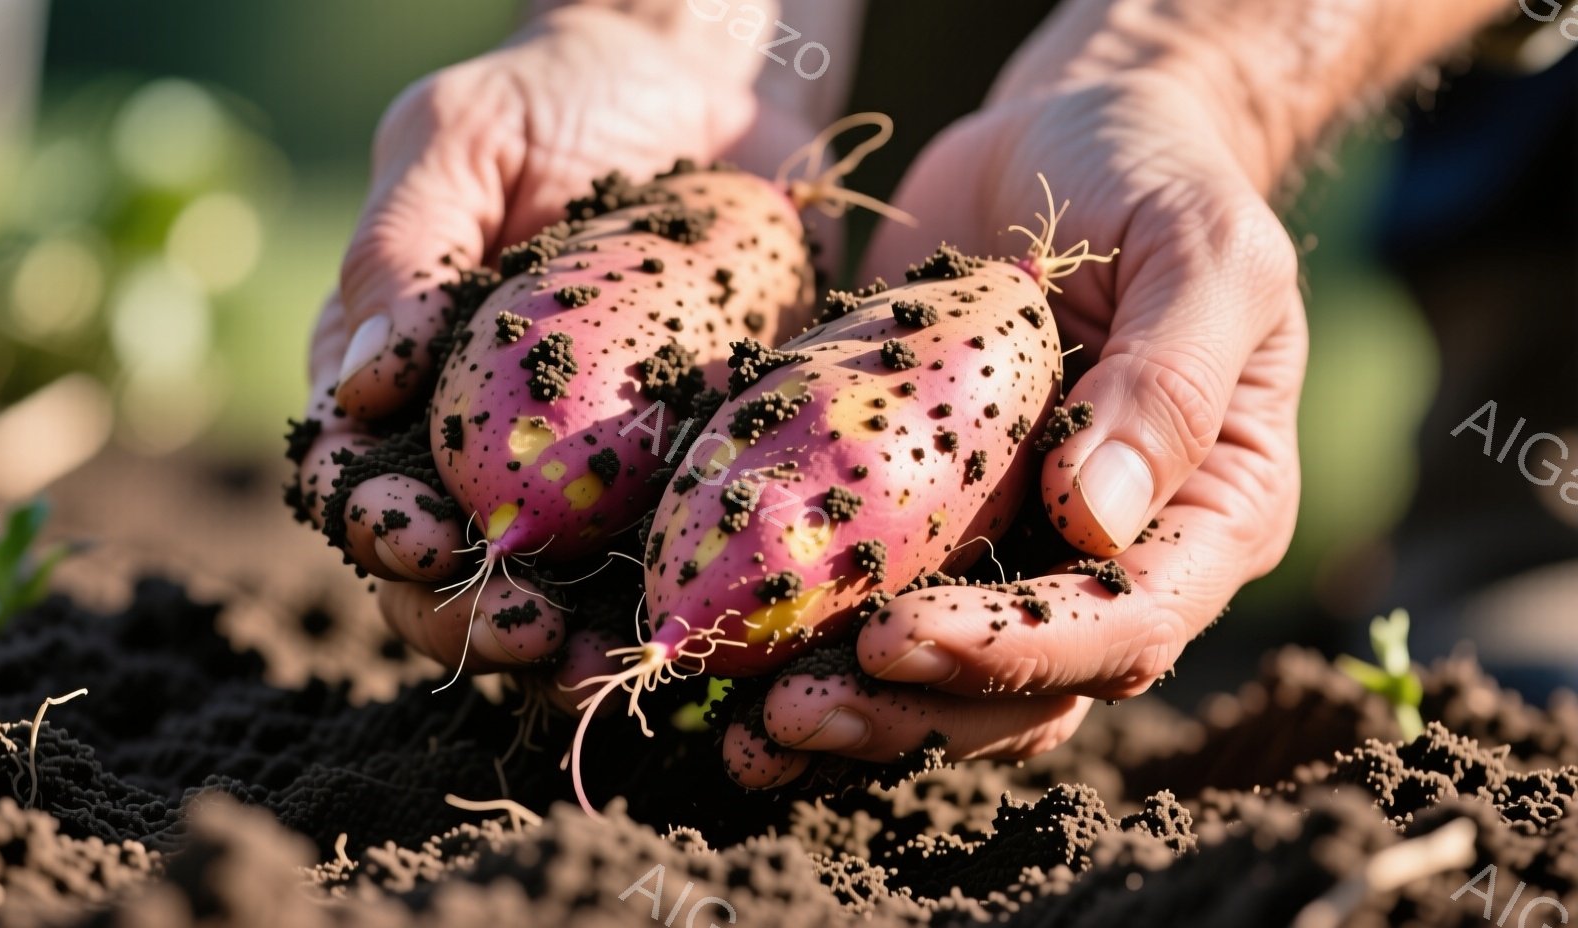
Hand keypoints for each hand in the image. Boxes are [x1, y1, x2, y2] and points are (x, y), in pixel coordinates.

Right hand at [293, 6, 821, 683]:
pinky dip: (667, 607)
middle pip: (444, 570)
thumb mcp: (461, 138)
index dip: (375, 528)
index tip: (420, 542)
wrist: (707, 90)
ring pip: (550, 592)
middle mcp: (480, 447)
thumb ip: (401, 250)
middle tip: (520, 634)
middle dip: (466, 617)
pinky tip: (693, 636)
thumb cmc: (558, 98)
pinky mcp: (674, 474)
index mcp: (399, 379)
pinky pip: (663, 558)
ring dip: (561, 646)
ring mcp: (581, 474)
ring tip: (599, 668)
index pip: (355, 481)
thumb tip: (356, 391)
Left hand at [723, 64, 1305, 785]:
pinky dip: (806, 643)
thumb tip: (1094, 517)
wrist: (1061, 136)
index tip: (894, 641)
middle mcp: (1113, 555)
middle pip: (1025, 688)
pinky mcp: (926, 517)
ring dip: (850, 714)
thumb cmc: (1155, 173)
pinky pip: (873, 599)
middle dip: (908, 712)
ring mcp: (1013, 544)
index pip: (1127, 624)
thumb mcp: (1200, 245)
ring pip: (945, 680)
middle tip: (789, 714)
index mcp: (1207, 514)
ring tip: (744, 732)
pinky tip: (726, 656)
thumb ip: (1168, 376)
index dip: (1013, 655)